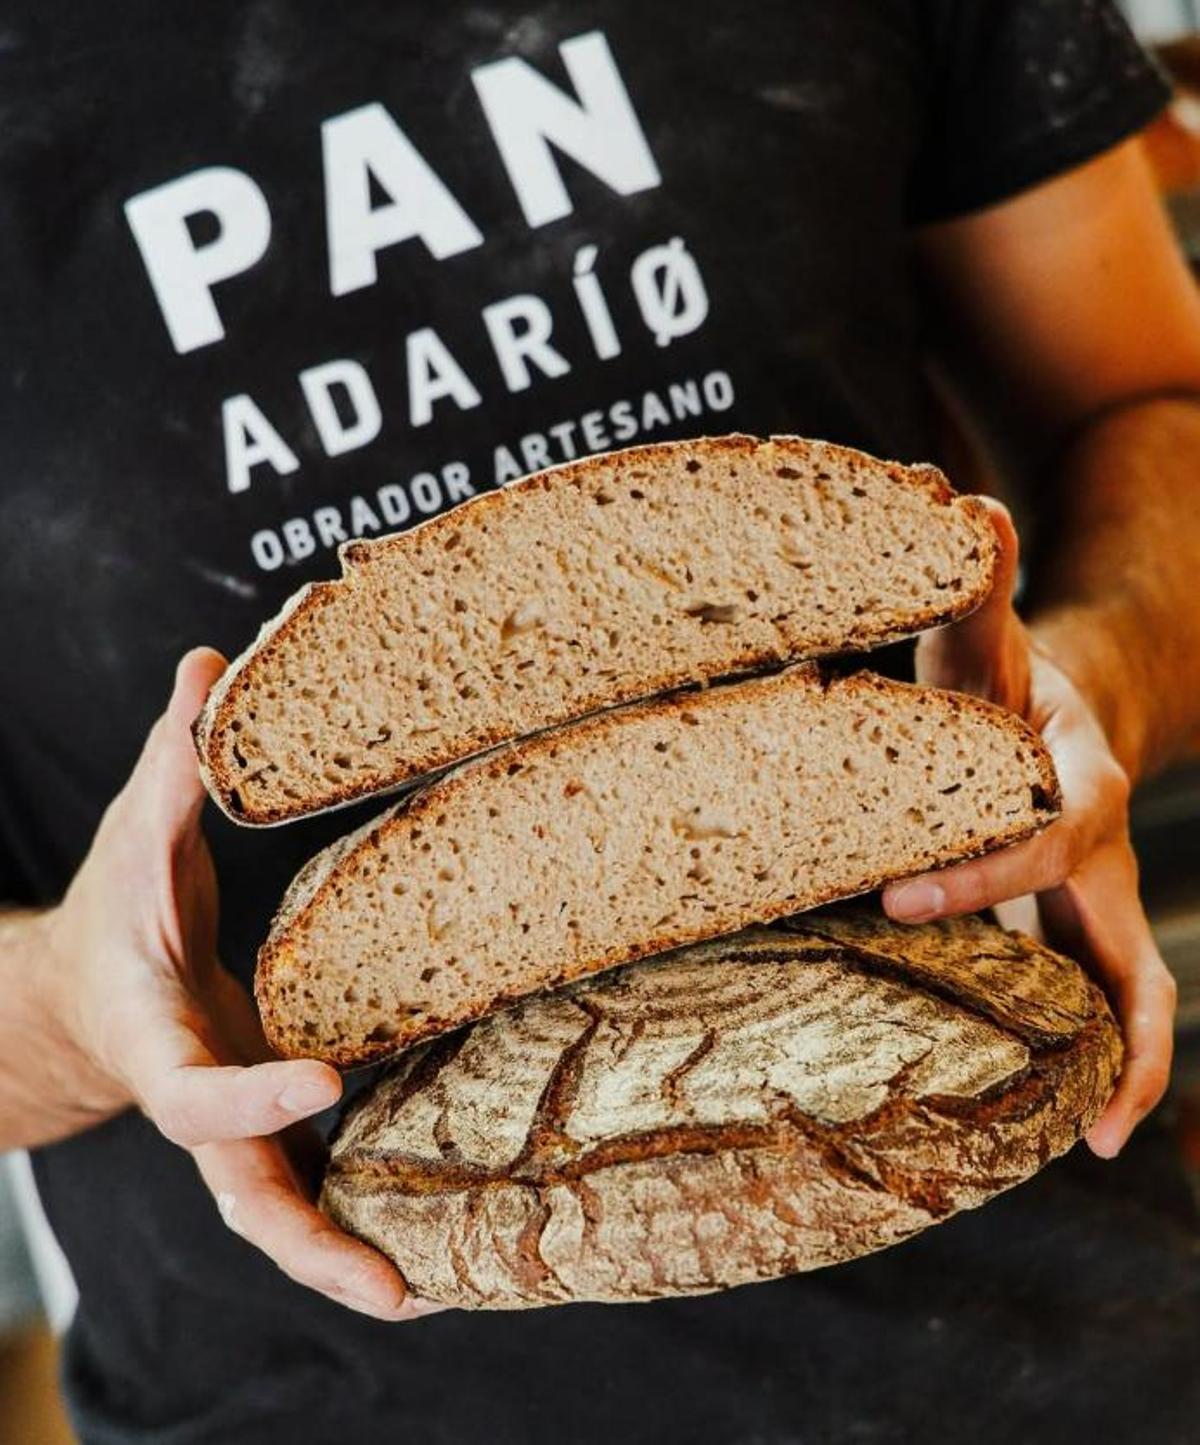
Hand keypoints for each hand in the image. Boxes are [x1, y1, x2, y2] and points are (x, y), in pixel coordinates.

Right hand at [36, 649, 435, 1320]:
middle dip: (310, 1246)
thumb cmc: (117, 910)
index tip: (319, 1079)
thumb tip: (209, 664)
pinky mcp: (272, 1121)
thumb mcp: (136, 833)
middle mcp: (201, 1101)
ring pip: (281, 1210)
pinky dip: (360, 1205)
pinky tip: (442, 1218)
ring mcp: (238, 1125)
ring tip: (432, 1287)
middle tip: (396, 1291)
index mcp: (158, 1039)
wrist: (87, 989)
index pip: (195, 1092)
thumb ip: (174, 765)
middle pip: (244, 1196)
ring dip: (345, 1253)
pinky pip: (312, 1174)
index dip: (248, 1097)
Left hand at [883, 501, 1176, 1157]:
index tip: (897, 899)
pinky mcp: (1078, 927)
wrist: (1059, 709)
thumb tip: (947, 494)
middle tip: (1035, 1064)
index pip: (1042, 837)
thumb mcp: (982, 636)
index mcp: (1077, 781)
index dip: (980, 872)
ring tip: (1092, 1139)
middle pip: (1107, 930)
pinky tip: (1089, 1133)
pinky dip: (1116, 1064)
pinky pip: (1113, 1001)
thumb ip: (969, 582)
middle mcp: (1101, 847)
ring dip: (1120, 1060)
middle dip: (1081, 996)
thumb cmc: (1000, 682)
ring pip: (1134, 987)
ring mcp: (1098, 896)